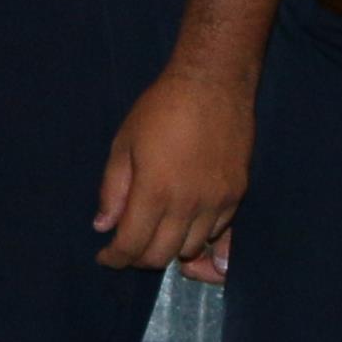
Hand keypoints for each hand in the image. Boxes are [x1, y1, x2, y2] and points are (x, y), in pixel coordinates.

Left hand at [96, 63, 253, 273]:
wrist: (213, 83)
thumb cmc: (161, 108)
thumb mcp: (124, 143)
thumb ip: (113, 190)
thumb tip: (104, 227)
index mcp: (155, 191)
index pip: (132, 244)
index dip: (115, 258)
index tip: (106, 257)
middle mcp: (188, 204)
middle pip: (162, 256)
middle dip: (139, 258)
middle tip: (128, 247)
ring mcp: (217, 202)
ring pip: (192, 249)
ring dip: (170, 249)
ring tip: (157, 233)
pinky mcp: (237, 194)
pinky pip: (217, 232)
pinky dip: (197, 236)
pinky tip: (185, 223)